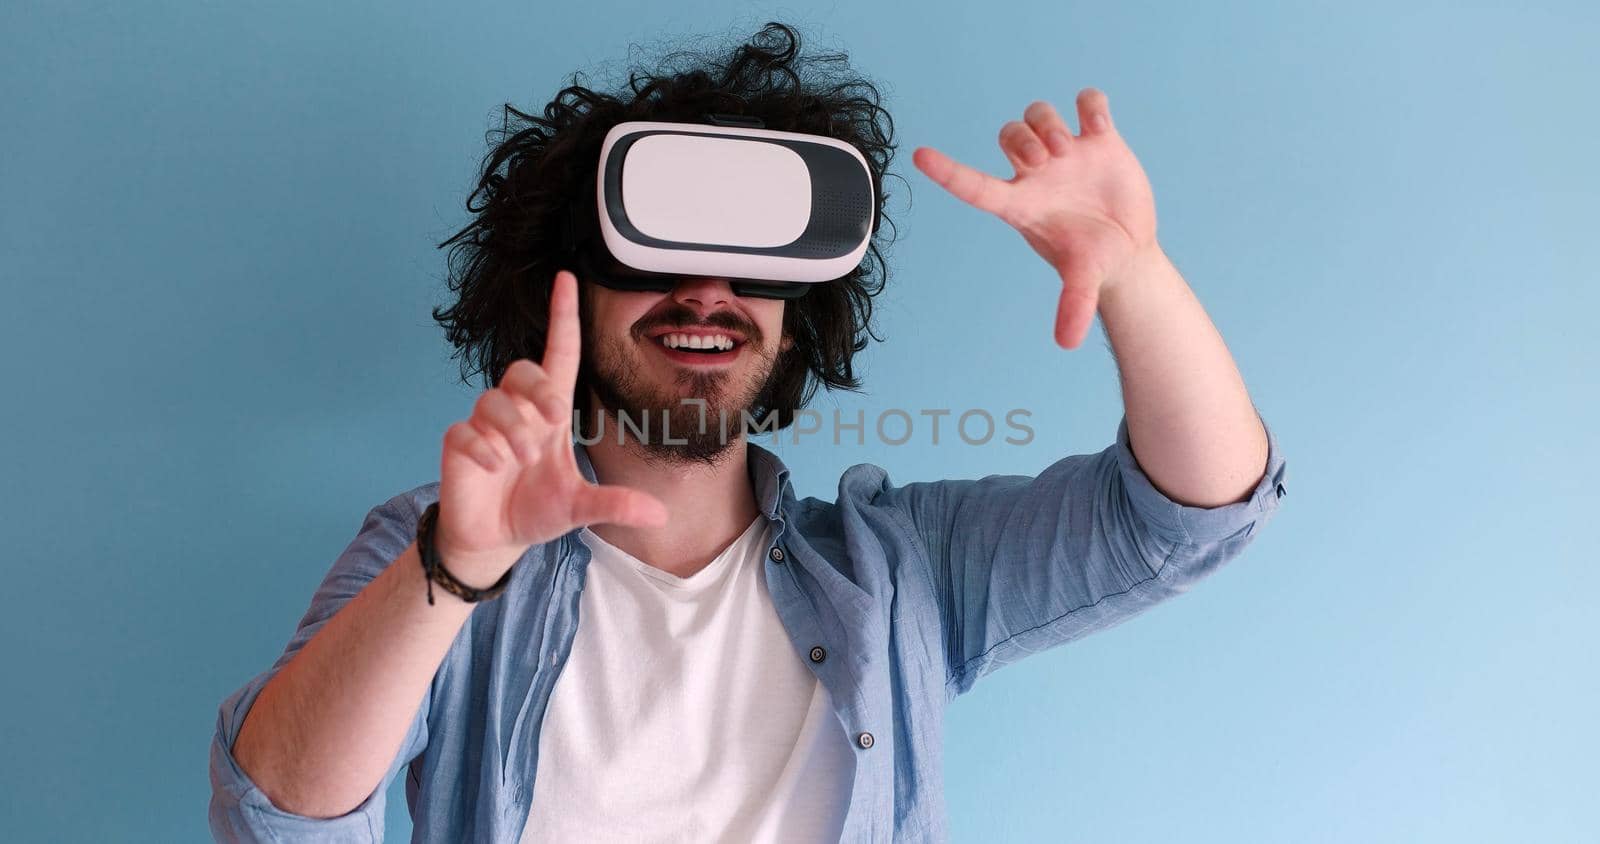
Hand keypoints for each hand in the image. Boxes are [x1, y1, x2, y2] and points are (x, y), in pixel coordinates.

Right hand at [434, 269, 668, 587]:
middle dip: (539, 390)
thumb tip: (660, 515)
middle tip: (553, 420)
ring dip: (513, 430)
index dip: (562, 317)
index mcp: (548, 413)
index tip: (566, 279)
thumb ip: (616, 505)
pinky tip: (493, 467)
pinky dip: (483, 449)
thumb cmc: (536, 510)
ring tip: (521, 459)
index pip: (558, 353)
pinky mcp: (458, 444)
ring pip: (493, 401)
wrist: (495, 538)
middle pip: (522, 371)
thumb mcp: (580, 507)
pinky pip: (466, 431)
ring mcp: (484, 425)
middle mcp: (516, 411)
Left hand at [912, 88, 1157, 348]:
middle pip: (1009, 134)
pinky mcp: (1099, 138)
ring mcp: (1067, 152)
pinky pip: (1086, 101)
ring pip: (1038, 114)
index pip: (974, 185)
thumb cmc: (1094, 261)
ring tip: (1072, 148)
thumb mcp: (1084, 281)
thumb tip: (1066, 343)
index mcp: (1021, 204)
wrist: (1128, 249)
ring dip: (1049, 123)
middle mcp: (1037, 173)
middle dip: (1023, 140)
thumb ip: (1073, 306)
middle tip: (1049, 159)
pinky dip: (1091, 105)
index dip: (947, 172)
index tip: (918, 156)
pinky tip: (1100, 127)